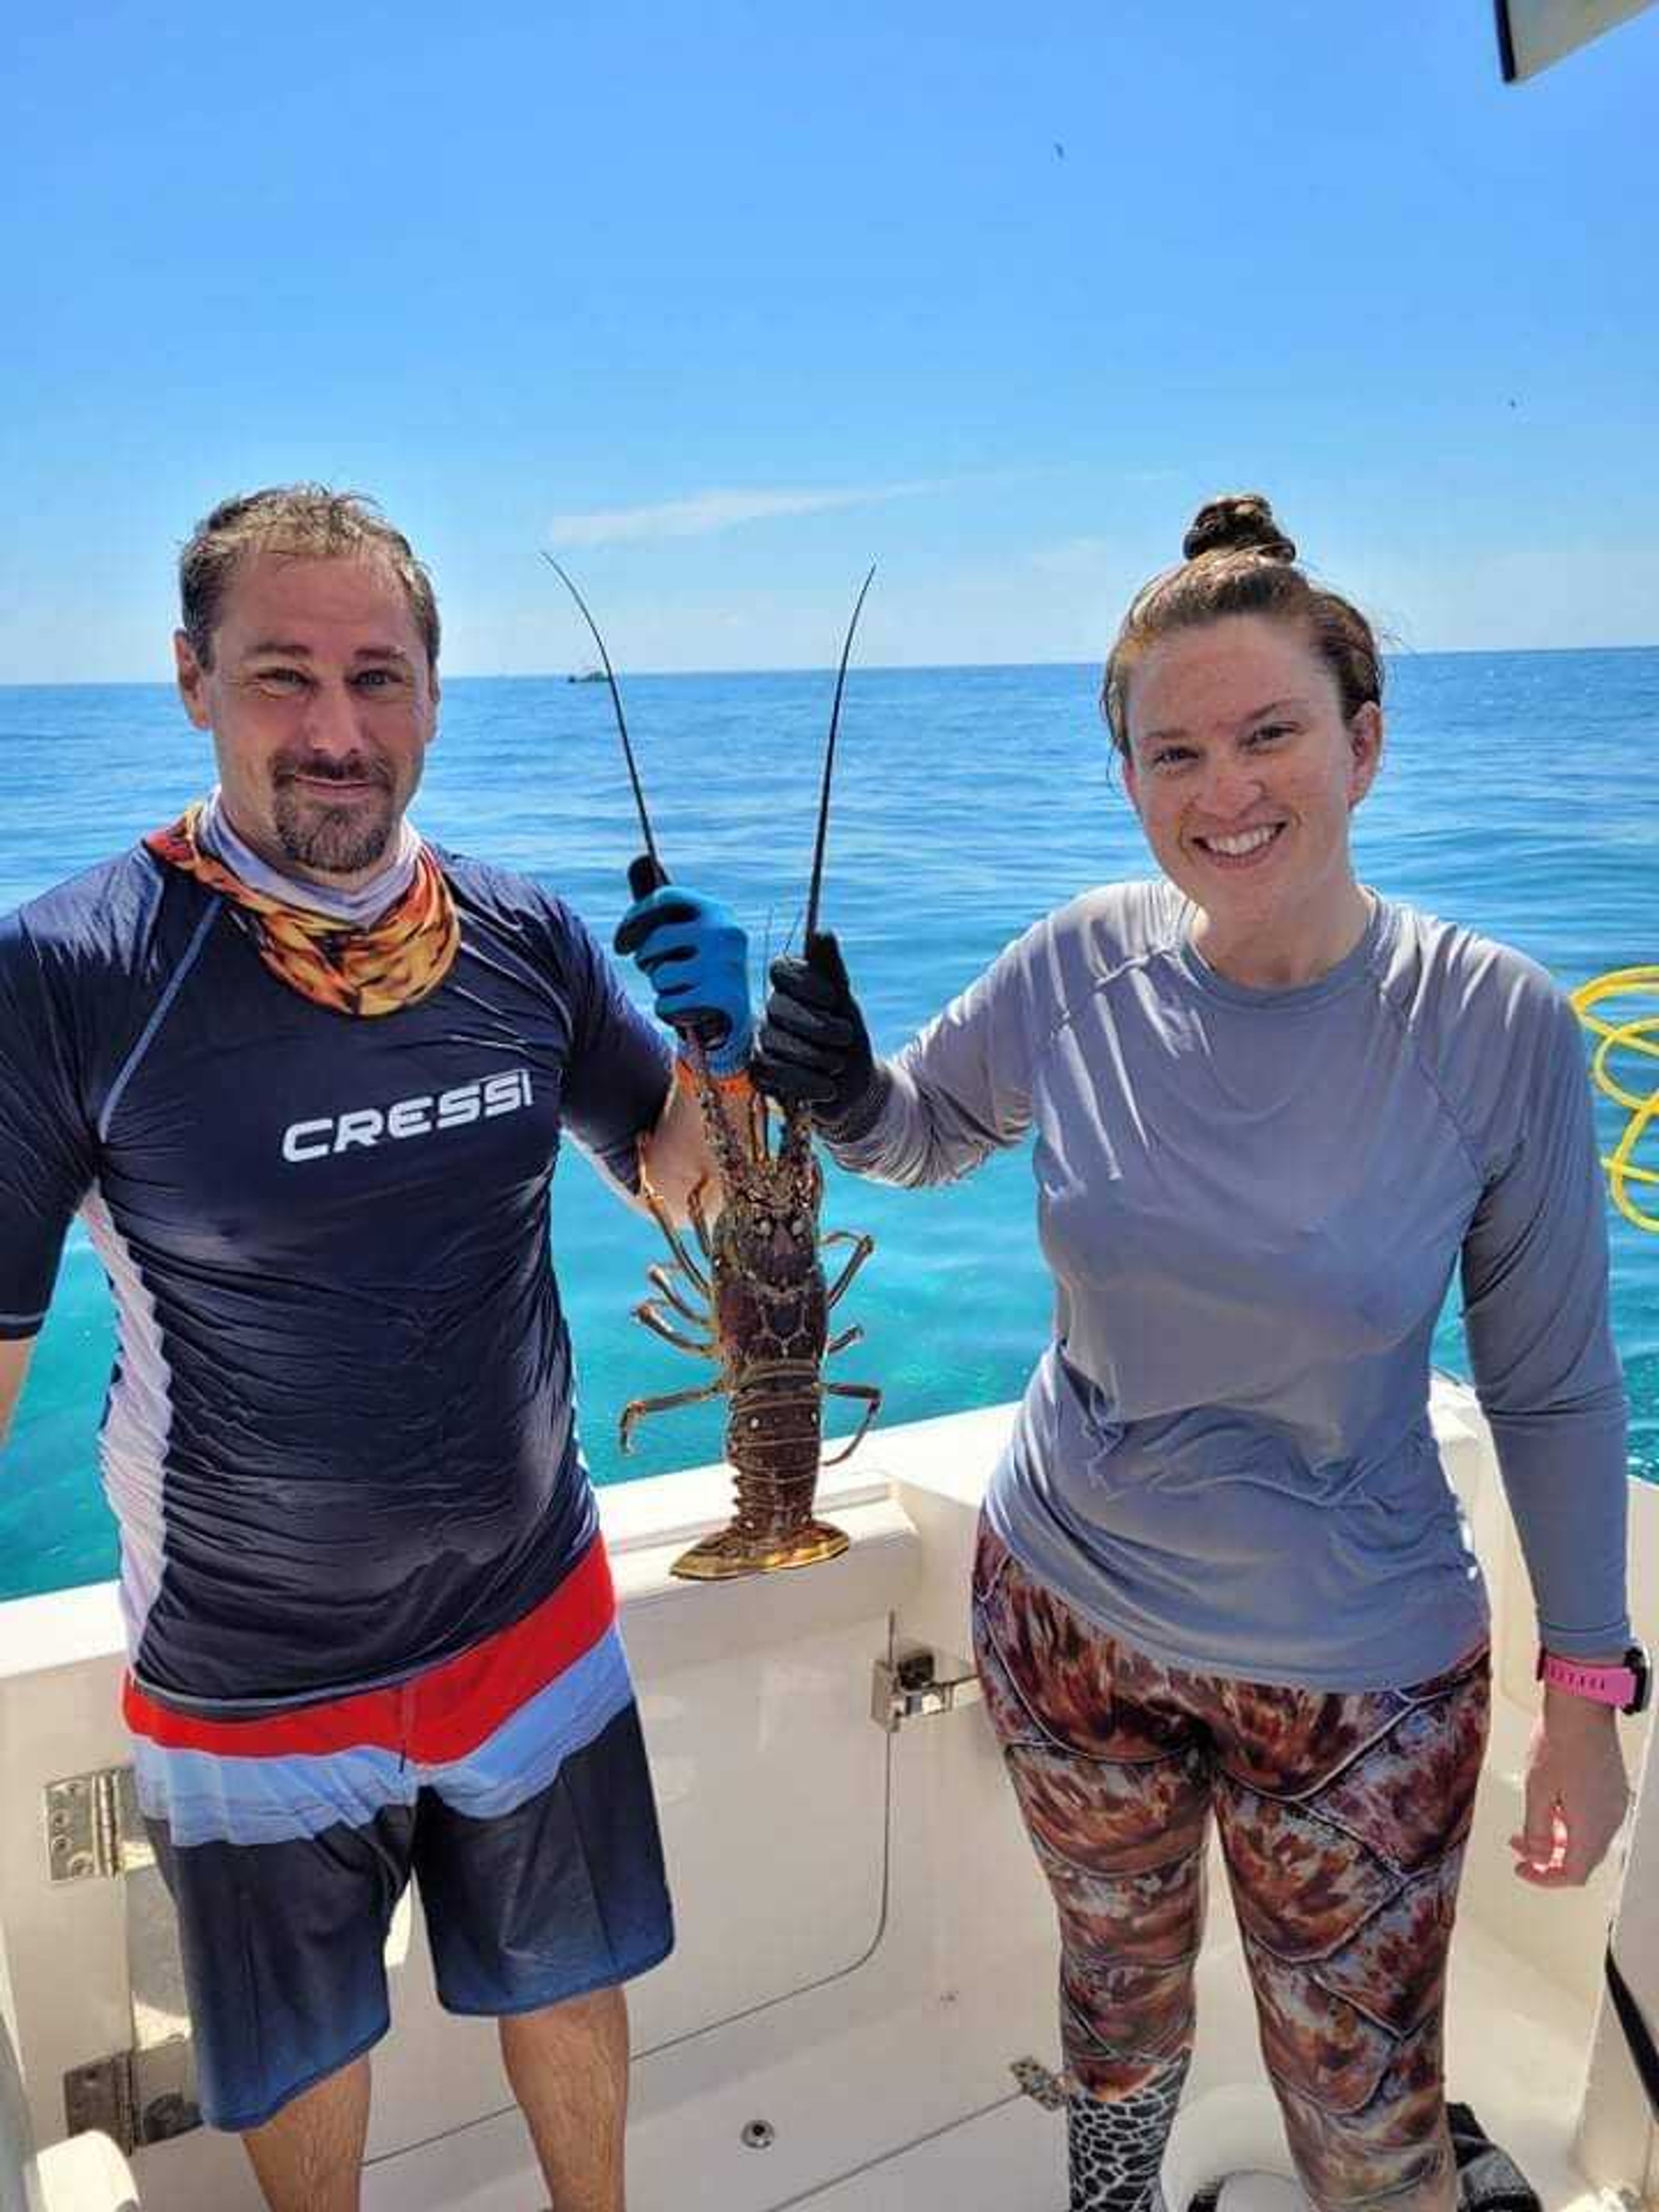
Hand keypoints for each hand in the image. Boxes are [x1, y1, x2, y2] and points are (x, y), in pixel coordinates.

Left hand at [614, 885, 752, 1077]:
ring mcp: (726, 965)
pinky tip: (686, 1011)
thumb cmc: (703, 972)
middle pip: (656, 941)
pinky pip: (667, 1004)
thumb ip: (667, 908)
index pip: (664, 898)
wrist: (736, 1021)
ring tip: (680, 990)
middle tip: (654, 971)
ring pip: (660, 975)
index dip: (634, 918)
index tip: (621, 943)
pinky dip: (668, 1011)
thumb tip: (639, 861)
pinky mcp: (723, 998)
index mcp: (717, 911)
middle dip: (646, 960)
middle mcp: (725, 933)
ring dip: (661, 989)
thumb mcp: (690, 937)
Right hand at [752, 930, 881, 1133]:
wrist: (857, 1087)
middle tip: (845, 1037)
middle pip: (778, 1008)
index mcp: (790, 988)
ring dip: (815, 1058)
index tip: (834, 998)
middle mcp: (772, 1012)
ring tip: (838, 1066)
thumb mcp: (846, 1004)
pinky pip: (769, 1073)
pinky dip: (803, 1083)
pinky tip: (824, 1088)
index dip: (805, 982)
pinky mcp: (763, 1074)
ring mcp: (764, 1043)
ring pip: (774, 1043)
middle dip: (819, 1026)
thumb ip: (832, 970)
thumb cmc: (849, 1039)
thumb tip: (822, 932)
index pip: (781, 969)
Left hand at [1510, 1689, 1630, 1885]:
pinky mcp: (1613, 1790)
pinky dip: (1571, 1824)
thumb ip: (1536, 1831)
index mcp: (1591, 1827)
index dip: (1544, 1878)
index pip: (1572, 1873)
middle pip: (1581, 1860)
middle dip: (1547, 1858)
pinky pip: (1594, 1821)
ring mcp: (1614, 1805)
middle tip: (1519, 1848)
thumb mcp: (1536, 1790)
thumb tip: (1536, 1858)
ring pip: (1587, 1840)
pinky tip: (1552, 1806)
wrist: (1582, 1707)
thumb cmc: (1559, 1743)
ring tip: (1529, 1826)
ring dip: (1557, 1839)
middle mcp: (1610, 1821)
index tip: (1521, 1869)